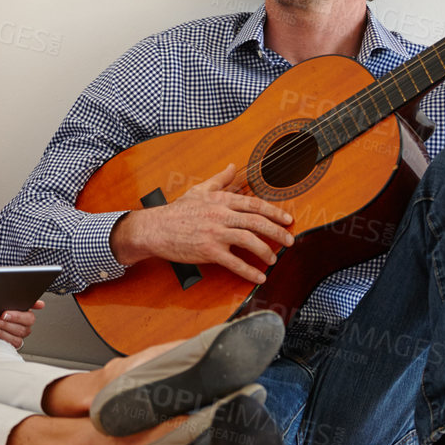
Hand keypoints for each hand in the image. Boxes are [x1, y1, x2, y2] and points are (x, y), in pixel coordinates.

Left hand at [0, 301, 42, 349]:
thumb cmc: (5, 309)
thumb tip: (41, 304)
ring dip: (0, 330)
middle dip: (5, 323)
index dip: (17, 317)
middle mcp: (25, 327)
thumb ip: (24, 300)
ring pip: (15, 337)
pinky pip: (9, 343)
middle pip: (21, 328)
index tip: (4, 314)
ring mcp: (19, 337)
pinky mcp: (13, 344)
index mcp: (28, 316)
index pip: (29, 318)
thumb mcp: (13, 302)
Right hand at [109, 164, 294, 284]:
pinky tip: (260, 277)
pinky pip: (234, 263)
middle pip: (257, 222)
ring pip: (249, 241)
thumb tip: (232, 167)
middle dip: (277, 232)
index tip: (288, 221)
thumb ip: (219, 179)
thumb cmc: (176, 211)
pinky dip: (250, 271)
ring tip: (274, 260)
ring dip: (266, 252)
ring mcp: (215, 233)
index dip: (274, 212)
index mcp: (221, 200)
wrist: (154, 228)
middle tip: (290, 241)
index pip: (254, 204)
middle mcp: (220, 215)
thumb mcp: (199, 190)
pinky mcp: (208, 251)